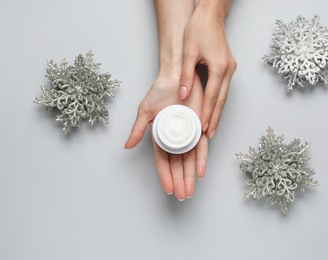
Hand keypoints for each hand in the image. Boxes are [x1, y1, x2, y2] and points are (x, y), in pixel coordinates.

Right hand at [125, 73, 207, 200]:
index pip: (163, 161)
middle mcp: (175, 138)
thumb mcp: (145, 111)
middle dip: (179, 181)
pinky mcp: (199, 127)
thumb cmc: (160, 91)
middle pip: (177, 165)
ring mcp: (188, 133)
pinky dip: (201, 159)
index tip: (169, 189)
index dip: (165, 175)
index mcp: (161, 136)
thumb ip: (138, 129)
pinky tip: (200, 172)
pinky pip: (201, 146)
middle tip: (181, 195)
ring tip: (189, 190)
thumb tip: (126, 146)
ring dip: (189, 175)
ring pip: (189, 159)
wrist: (178, 77)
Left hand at [179, 1, 235, 138]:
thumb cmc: (199, 29)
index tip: (204, 128)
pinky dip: (219, 101)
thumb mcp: (188, 51)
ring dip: (218, 112)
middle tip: (211, 134)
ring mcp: (230, 68)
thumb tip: (183, 94)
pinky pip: (224, 89)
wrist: (210, 15)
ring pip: (224, 96)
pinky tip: (214, 109)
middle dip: (216, 118)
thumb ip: (186, 75)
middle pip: (222, 100)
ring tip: (212, 127)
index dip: (208, 114)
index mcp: (220, 67)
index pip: (213, 97)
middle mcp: (228, 69)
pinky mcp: (228, 66)